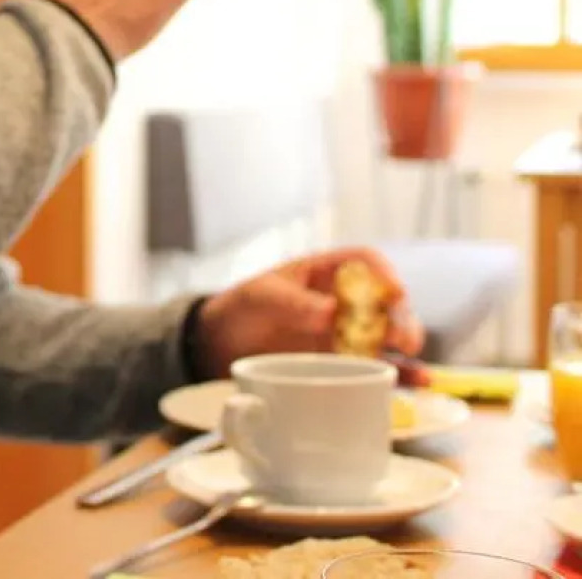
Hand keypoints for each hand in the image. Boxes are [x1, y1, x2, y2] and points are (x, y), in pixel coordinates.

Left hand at [193, 247, 425, 379]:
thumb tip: (331, 313)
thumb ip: (292, 302)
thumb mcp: (261, 297)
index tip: (393, 289)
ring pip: (391, 332)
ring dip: (406, 340)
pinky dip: (404, 374)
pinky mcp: (347, 364)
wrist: (222, 345)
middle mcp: (346, 300)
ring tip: (406, 352)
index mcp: (326, 272)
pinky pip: (382, 368)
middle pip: (387, 300)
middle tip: (398, 335)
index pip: (365, 262)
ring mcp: (350, 333)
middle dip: (400, 314)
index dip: (383, 272)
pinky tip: (421, 381)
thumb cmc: (243, 308)